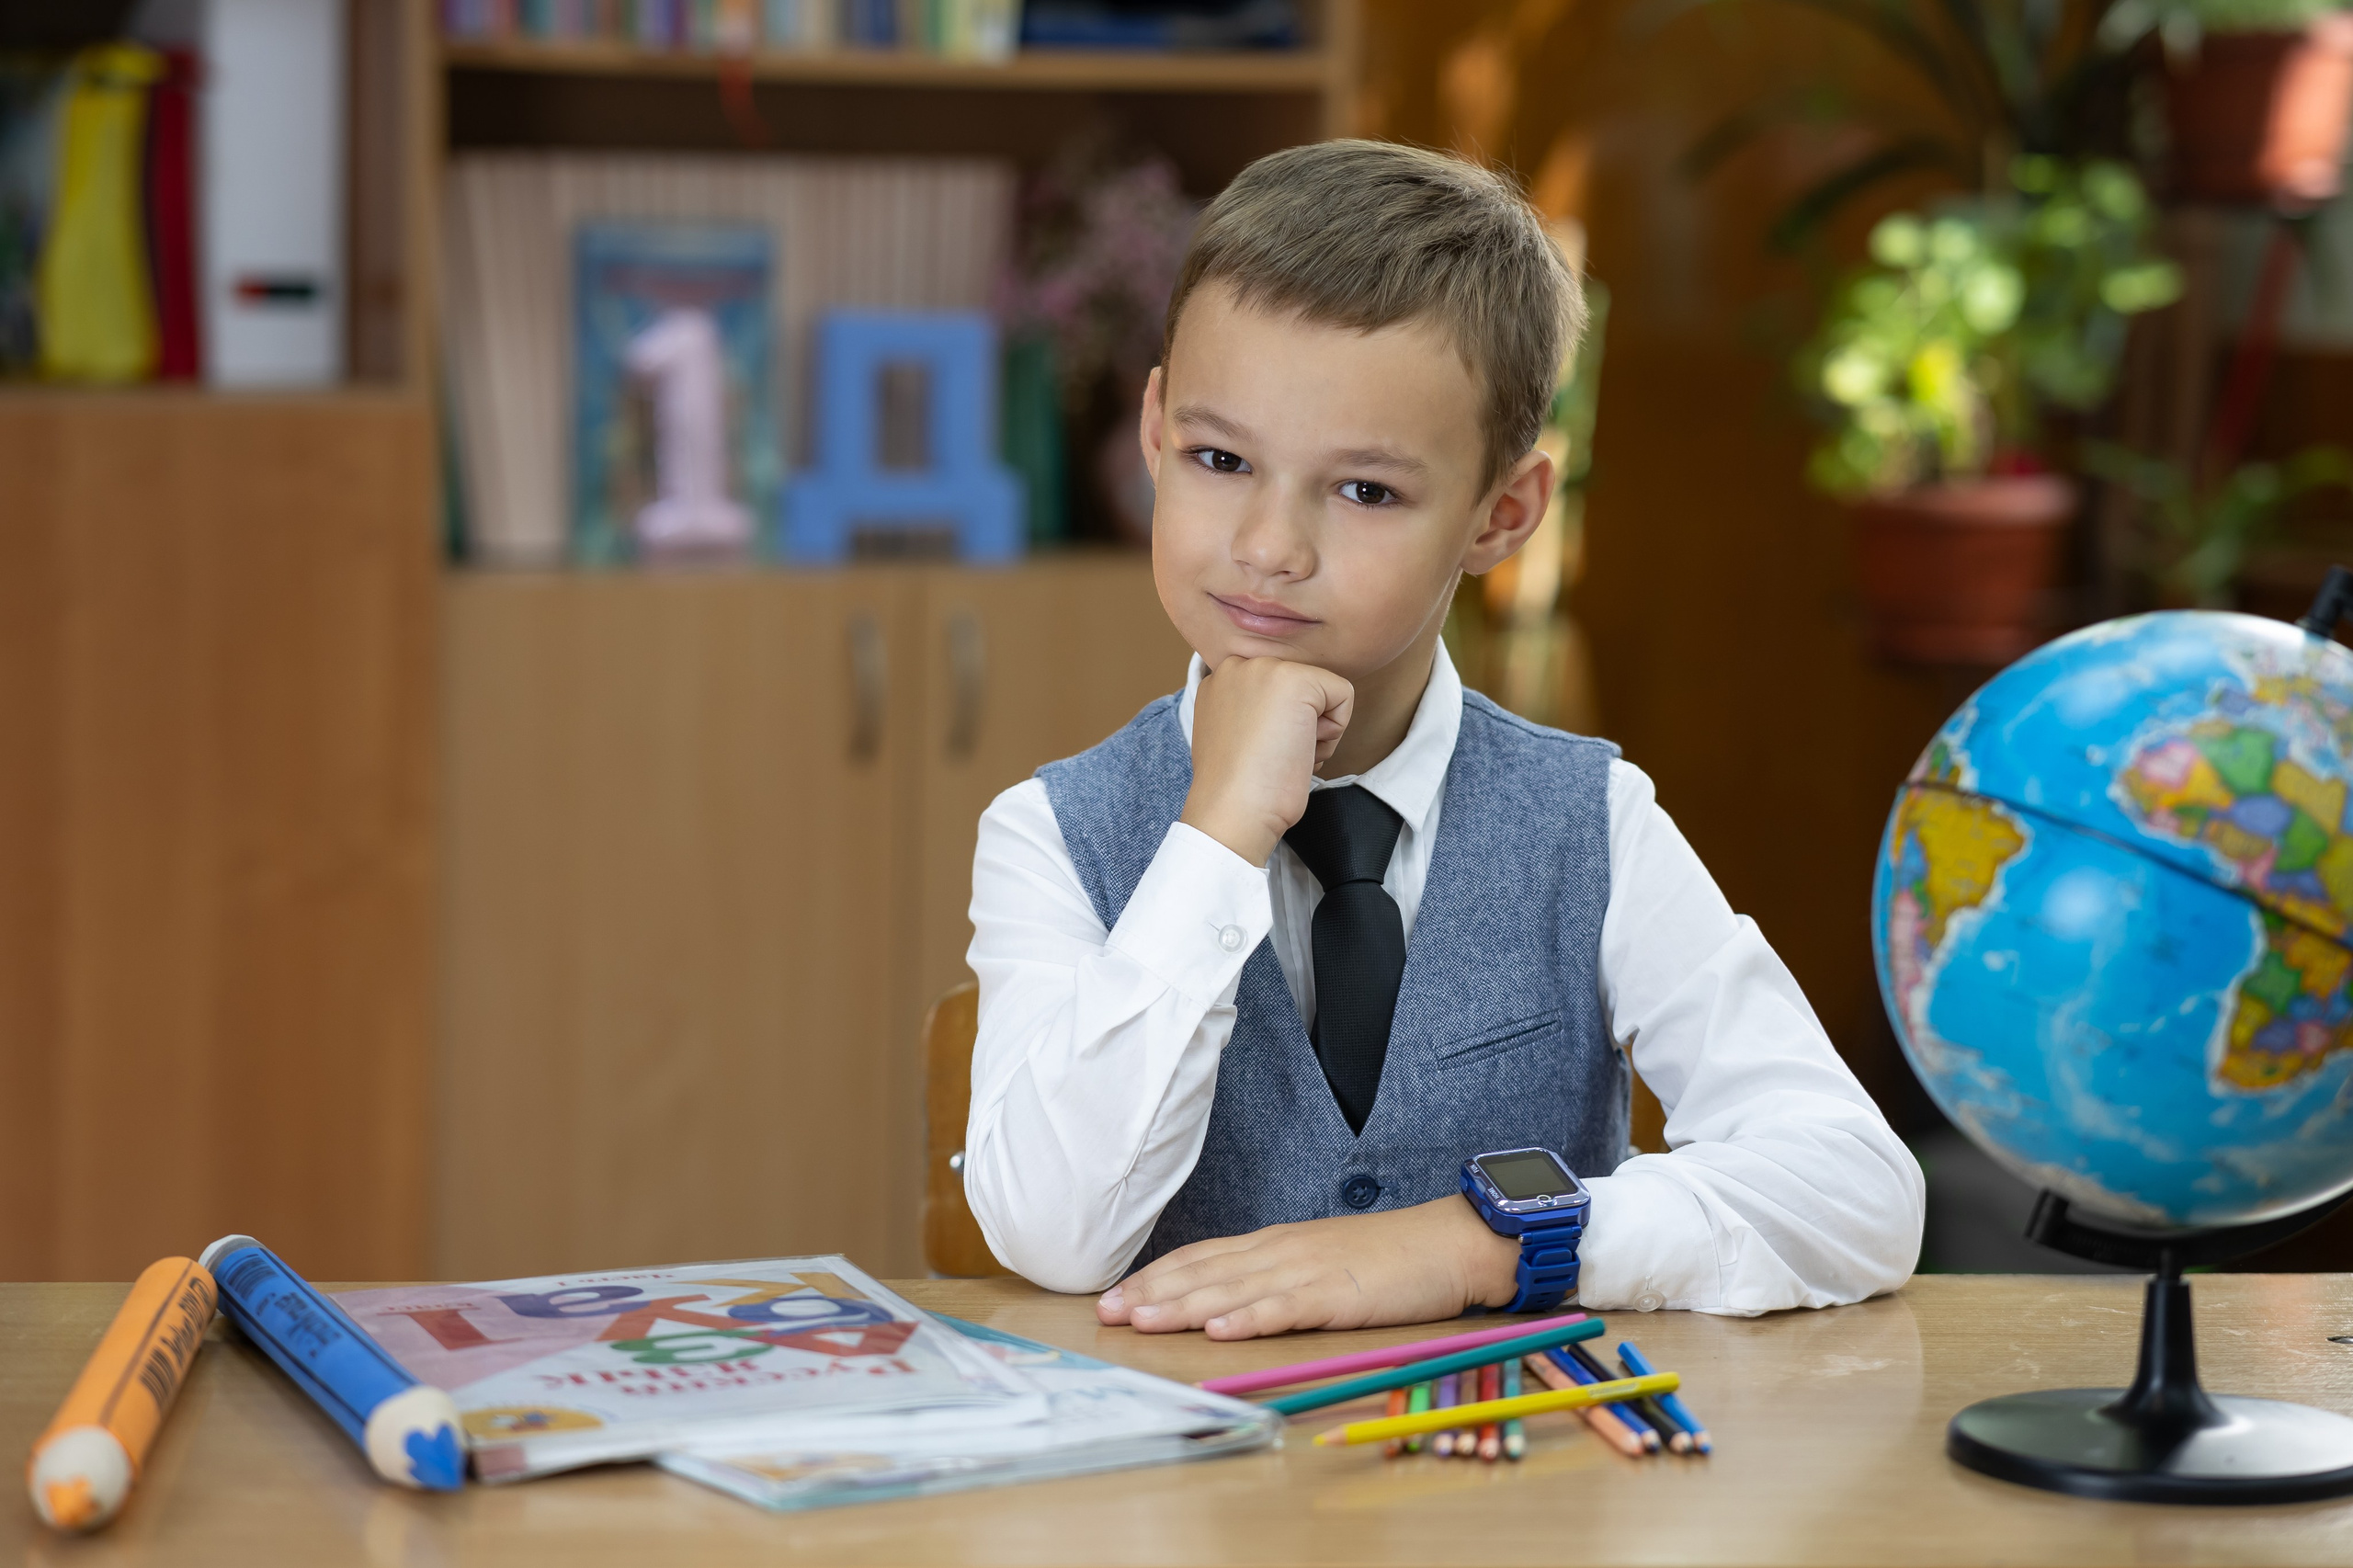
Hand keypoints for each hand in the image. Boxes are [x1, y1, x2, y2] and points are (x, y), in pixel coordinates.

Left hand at [1096, 1197, 1521, 1339]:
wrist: (1448, 1242)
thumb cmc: (1387, 1257)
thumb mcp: (1319, 1260)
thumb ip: (1275, 1276)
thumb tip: (1228, 1300)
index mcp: (1274, 1244)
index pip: (1200, 1257)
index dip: (1155, 1277)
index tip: (1114, 1297)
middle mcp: (1280, 1251)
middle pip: (1204, 1272)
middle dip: (1151, 1293)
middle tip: (1106, 1313)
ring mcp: (1308, 1271)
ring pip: (1233, 1290)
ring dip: (1183, 1307)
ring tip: (1142, 1322)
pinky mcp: (1339, 1294)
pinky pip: (1287, 1308)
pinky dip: (1251, 1319)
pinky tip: (1221, 1331)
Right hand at [1180, 656, 1353, 865]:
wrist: (1234, 809)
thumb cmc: (1238, 789)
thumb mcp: (1234, 736)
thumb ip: (1253, 712)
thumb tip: (1290, 714)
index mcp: (1220, 680)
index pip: (1277, 691)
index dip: (1280, 726)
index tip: (1258, 753)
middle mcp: (1238, 665)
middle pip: (1301, 689)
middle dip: (1299, 725)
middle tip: (1273, 755)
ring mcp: (1266, 668)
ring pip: (1321, 692)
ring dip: (1315, 730)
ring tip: (1283, 754)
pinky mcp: (1296, 679)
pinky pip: (1343, 694)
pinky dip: (1335, 731)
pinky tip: (1302, 750)